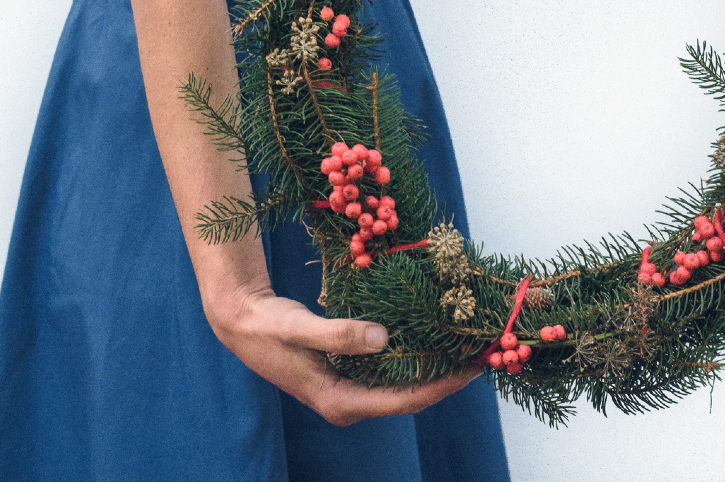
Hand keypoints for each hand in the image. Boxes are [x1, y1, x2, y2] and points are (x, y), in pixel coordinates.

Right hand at [209, 287, 477, 426]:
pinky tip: (433, 340)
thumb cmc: (268, 327)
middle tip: (482, 356)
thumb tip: (384, 338)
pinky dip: (414, 358)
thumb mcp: (301, 328)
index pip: (403, 402)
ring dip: (433, 369)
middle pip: (410, 398)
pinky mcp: (349, 373)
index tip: (471, 370)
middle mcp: (349, 402)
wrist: (242, 322)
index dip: (440, 387)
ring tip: (466, 349)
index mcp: (340, 401)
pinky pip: (391, 372)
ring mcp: (349, 389)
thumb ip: (340, 334)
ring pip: (402, 385)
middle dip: (445, 379)